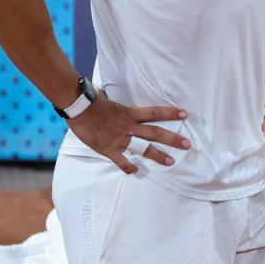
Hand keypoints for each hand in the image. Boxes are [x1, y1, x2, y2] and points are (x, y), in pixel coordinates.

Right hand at [67, 90, 190, 173]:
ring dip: (158, 155)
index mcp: (129, 113)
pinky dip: (127, 166)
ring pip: (143, 148)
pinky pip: (120, 160)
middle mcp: (128, 126)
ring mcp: (119, 138)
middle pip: (155, 133)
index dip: (170, 113)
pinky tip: (136, 171)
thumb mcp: (107, 98)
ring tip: (171, 162)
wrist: (77, 108)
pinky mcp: (108, 148)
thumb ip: (112, 99)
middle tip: (188, 144)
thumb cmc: (91, 101)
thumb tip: (105, 92)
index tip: (185, 114)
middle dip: (173, 139)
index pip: (154, 112)